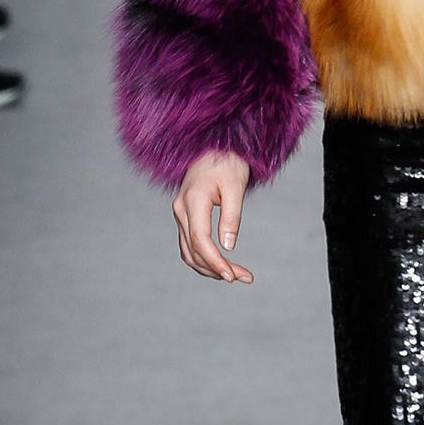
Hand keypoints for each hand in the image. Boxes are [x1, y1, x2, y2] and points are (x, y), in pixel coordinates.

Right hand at [173, 151, 253, 283]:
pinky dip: (203, 258)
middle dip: (217, 268)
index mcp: (193, 200)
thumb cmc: (228, 163)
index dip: (215, 262)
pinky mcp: (184, 216)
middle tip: (244, 277)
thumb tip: (228, 246)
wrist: (214, 146)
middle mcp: (180, 208)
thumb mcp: (236, 187)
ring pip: (188, 251)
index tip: (233, 276)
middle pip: (193, 250)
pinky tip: (221, 264)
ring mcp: (179, 213)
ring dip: (209, 267)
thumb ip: (232, 216)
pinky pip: (189, 244)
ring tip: (236, 274)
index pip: (200, 240)